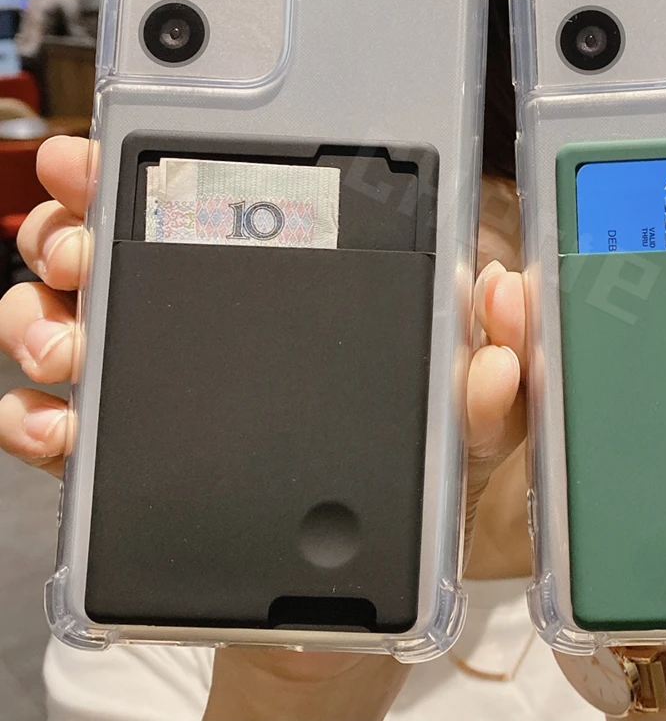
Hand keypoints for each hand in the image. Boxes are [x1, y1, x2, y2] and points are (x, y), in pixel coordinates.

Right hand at [0, 136, 526, 719]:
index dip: (159, 175)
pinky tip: (51, 421)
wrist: (336, 620)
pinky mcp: (136, 458)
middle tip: (71, 245)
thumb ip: (487, 383)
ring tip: (61, 340)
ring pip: (76, 323)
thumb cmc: (406, 511)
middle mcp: (228, 333)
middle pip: (125, 253)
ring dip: (45, 317)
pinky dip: (38, 417)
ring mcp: (173, 391)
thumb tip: (505, 296)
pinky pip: (64, 423)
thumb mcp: (457, 443)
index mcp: (302, 304)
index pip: (225, 211)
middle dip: (78, 231)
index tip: (107, 159)